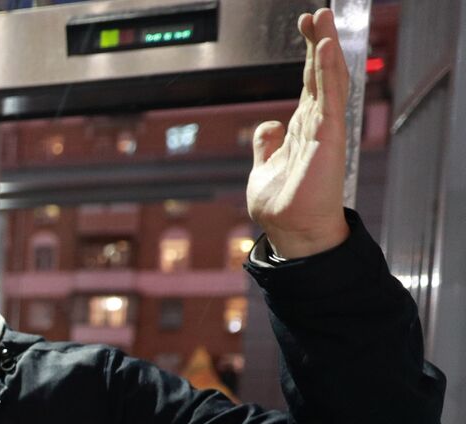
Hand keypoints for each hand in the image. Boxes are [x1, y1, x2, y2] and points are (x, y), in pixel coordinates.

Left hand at [246, 9, 352, 259]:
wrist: (291, 231)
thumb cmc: (283, 205)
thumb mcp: (265, 168)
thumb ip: (266, 145)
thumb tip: (267, 124)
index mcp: (303, 129)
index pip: (308, 83)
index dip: (308, 54)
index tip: (306, 26)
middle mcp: (317, 126)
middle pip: (319, 75)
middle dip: (318, 43)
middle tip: (318, 13)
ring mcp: (324, 131)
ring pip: (326, 81)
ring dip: (325, 49)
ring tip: (324, 19)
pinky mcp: (327, 139)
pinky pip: (329, 99)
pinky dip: (328, 74)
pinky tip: (326, 50)